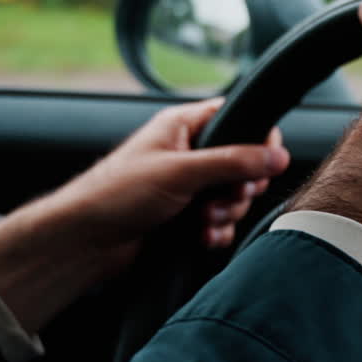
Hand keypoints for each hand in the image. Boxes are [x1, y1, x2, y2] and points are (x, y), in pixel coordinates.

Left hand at [52, 97, 288, 256]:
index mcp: (184, 126)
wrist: (84, 242)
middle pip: (244, 164)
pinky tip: (202, 239)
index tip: (261, 165)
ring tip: (203, 223)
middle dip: (239, 189)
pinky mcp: (185, 216)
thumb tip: (277, 155)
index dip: (258, 141)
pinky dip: (217, 232)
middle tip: (221, 198)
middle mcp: (188, 153)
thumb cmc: (115, 194)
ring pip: (234, 197)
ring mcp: (188, 186)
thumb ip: (233, 162)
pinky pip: (220, 222)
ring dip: (226, 214)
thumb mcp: (181, 172)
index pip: (239, 118)